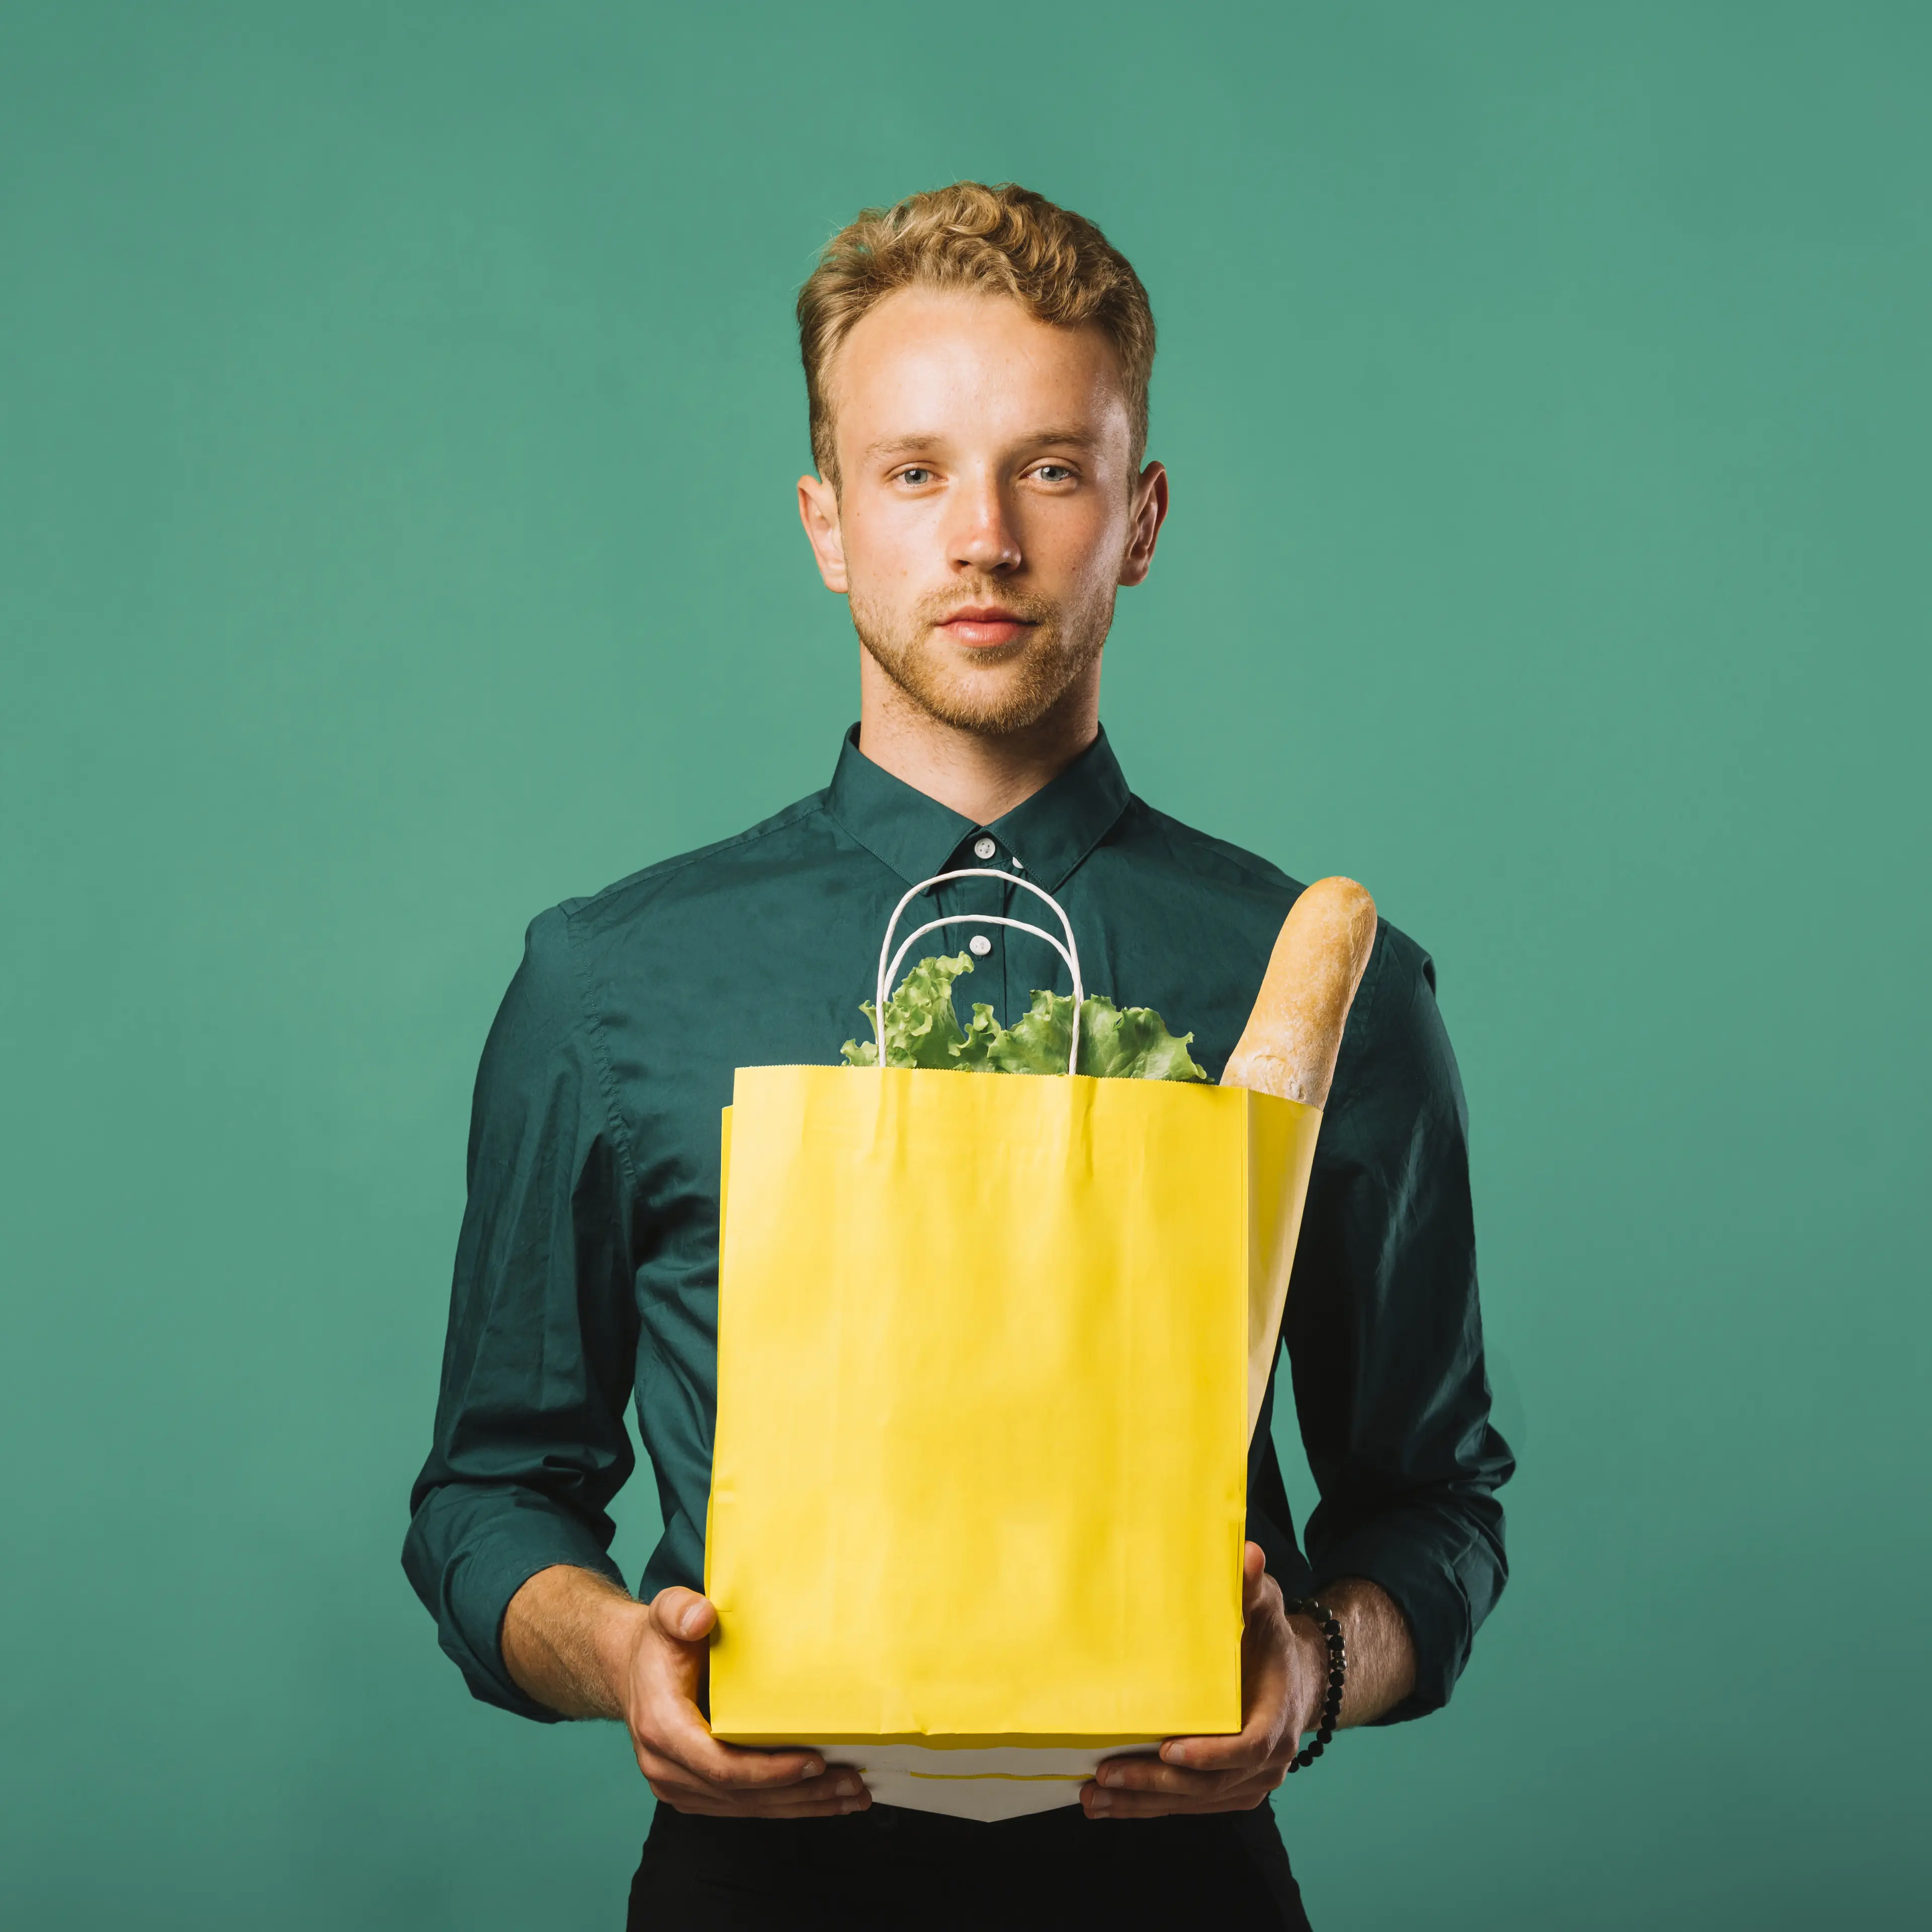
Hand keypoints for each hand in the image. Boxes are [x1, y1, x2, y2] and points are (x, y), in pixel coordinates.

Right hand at [619, 1587, 871, 1818]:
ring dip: (800, 1805)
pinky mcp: (691, 1791)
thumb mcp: (665, 1613)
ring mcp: (676, 1785)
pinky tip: (819, 1798)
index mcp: (662, 1728)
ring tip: (850, 1796)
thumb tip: (701, 1617)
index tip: (815, 1762)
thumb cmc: (659, 1642)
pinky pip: (739, 1806)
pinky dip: (782, 1803)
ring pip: (744, 1808)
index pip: (721, 1766)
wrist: (632, 1668)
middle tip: (852, 1786)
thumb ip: (680, 1610)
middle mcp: (665, 1766)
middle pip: (740, 1795)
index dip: (770, 1771)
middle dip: (799, 1794)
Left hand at [1082, 1543, 1325, 1819]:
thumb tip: (1246, 1553)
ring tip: (1095, 1797)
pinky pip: (1190, 1806)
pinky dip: (1151, 1807)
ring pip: (1195, 1802)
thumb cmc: (1270, 1640)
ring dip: (1144, 1802)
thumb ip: (1251, 1589)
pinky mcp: (1230, 1793)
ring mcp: (1249, 1783)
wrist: (1294, 1680)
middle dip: (1157, 1784)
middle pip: (1211, 1785)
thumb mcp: (1265, 1610)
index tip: (1169, 1751)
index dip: (1211, 1753)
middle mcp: (1268, 1764)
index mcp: (1278, 1720)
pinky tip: (1111, 1805)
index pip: (1247, 1747)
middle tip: (1107, 1775)